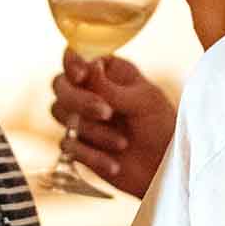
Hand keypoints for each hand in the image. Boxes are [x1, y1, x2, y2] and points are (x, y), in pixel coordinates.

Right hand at [49, 50, 175, 197]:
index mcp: (107, 71)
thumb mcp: (143, 101)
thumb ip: (112, 88)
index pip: (77, 59)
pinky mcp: (77, 145)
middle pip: (61, 85)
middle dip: (81, 101)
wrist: (163, 167)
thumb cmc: (160, 126)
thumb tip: (89, 67)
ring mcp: (80, 117)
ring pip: (61, 114)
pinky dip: (92, 156)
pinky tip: (114, 165)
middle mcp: (89, 90)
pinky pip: (67, 145)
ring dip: (92, 131)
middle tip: (107, 113)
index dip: (72, 64)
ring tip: (123, 143)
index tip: (82, 76)